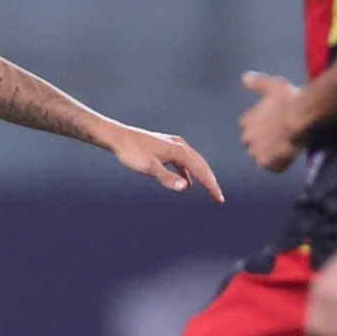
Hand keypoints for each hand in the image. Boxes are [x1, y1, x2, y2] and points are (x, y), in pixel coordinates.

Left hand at [106, 125, 224, 200]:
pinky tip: (187, 182)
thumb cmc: (131, 152)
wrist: (117, 137)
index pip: (201, 170)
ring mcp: (173, 145)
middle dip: (210, 181)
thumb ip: (167, 178)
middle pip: (201, 165)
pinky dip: (188, 172)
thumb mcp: (148, 167)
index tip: (219, 199)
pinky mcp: (166, 147)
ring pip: (193, 162)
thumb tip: (186, 187)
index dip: (211, 185)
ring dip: (201, 176)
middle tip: (218, 198)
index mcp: (179, 150)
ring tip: (208, 190)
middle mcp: (179, 145)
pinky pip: (183, 162)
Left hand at [239, 71, 305, 172]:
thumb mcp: (273, 85)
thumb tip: (245, 77)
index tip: (274, 124)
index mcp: (246, 122)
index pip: (248, 128)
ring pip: (263, 157)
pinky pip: (274, 168)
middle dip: (265, 142)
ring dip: (272, 154)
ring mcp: (258, 153)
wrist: (303, 116)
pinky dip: (282, 164)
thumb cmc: (289, 98)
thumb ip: (258, 83)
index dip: (262, 127)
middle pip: (253, 144)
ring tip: (288, 145)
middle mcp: (248, 138)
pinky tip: (291, 155)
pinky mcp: (270, 164)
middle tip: (282, 136)